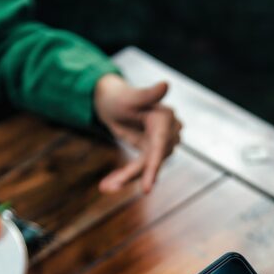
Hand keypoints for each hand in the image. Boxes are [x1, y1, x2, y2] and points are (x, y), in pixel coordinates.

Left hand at [94, 74, 181, 193]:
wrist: (113, 102)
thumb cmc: (120, 97)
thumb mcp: (130, 97)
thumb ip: (148, 94)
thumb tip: (165, 84)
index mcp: (165, 118)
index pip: (160, 147)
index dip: (154, 168)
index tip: (147, 189)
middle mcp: (168, 132)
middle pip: (151, 161)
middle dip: (131, 175)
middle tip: (107, 187)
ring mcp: (161, 143)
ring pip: (145, 167)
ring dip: (126, 178)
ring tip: (105, 187)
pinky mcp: (152, 152)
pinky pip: (141, 168)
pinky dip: (126, 176)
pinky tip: (109, 184)